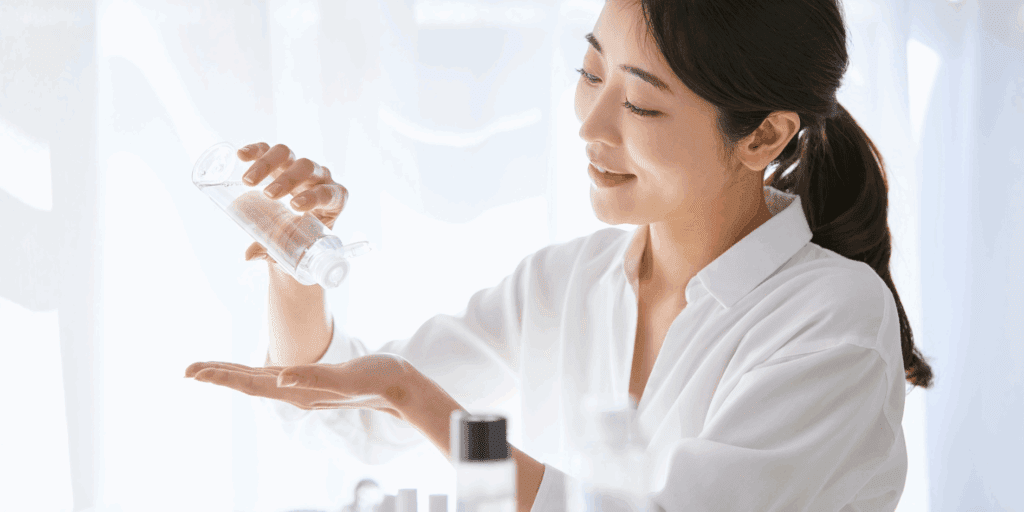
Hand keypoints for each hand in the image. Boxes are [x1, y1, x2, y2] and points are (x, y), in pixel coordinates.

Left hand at [185, 354, 439, 421]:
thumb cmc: (378, 379)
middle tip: (187, 370)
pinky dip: (255, 374)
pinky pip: (276, 378)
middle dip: (217, 375)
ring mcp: (304, 388)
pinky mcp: (314, 381)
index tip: (194, 372)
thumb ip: (313, 379)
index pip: (250, 383)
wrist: (400, 387)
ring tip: (206, 371)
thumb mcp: (345, 379)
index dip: (221, 376)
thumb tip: (280, 380)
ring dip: (231, 374)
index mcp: (298, 391)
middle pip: (248, 382)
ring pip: (259, 380)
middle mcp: (296, 392)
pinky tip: (249, 375)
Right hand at [237, 142, 348, 264]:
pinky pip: (269, 150)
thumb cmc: (301, 239)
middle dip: (288, 180)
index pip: (328, 193)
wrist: (297, 229)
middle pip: (307, 168)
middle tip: (269, 195)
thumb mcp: (294, 247)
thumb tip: (250, 254)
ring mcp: (299, 167)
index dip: (314, 197)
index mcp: (334, 200)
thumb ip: (276, 249)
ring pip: (287, 155)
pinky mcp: (281, 161)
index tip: (295, 206)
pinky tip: (241, 155)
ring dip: (267, 165)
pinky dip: (256, 150)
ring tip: (248, 181)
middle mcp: (320, 178)